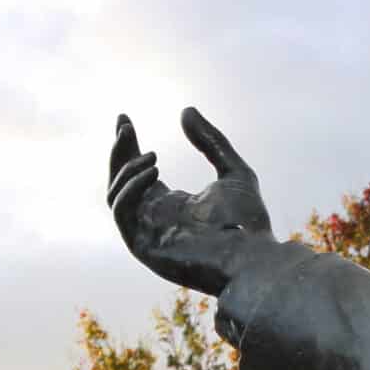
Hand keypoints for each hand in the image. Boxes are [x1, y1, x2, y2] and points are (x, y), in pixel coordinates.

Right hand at [107, 107, 273, 294]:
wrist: (253, 259)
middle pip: (119, 182)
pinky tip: (152, 170)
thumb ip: (211, 142)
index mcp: (170, 204)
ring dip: (127, 170)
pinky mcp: (143, 248)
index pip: (137, 173)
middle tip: (126, 126)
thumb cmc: (248, 223)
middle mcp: (153, 219)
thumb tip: (186, 110)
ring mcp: (146, 234)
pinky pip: (123, 213)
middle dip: (120, 152)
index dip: (128, 146)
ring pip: (116, 197)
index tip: (124, 119)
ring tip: (153, 156)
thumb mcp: (233, 171)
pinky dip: (131, 188)